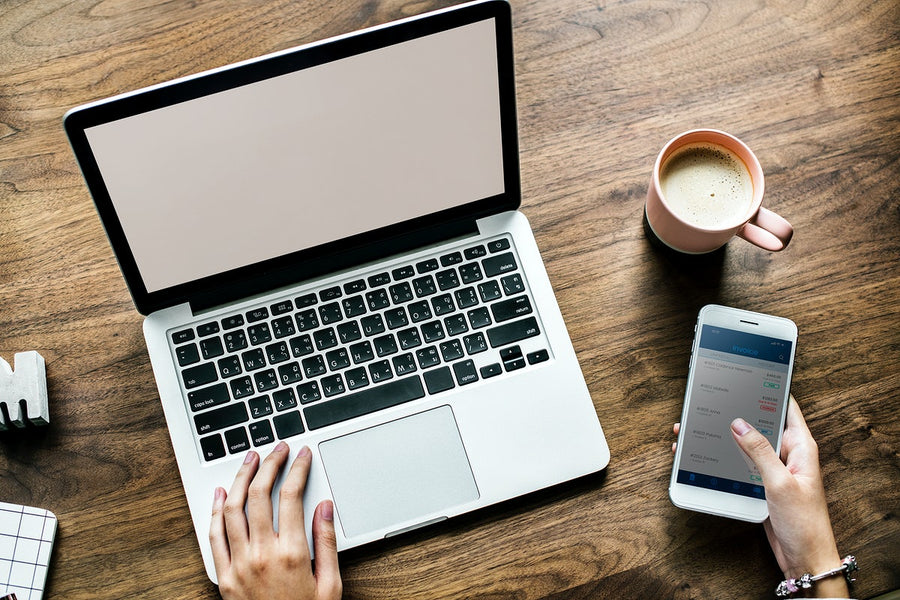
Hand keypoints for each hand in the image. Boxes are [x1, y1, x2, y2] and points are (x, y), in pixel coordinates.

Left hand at [210, 442, 341, 599]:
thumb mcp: (330, 585)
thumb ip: (326, 542)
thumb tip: (324, 506)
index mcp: (292, 554)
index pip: (291, 496)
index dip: (297, 469)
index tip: (302, 455)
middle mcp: (261, 555)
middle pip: (260, 495)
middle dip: (269, 465)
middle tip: (276, 449)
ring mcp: (238, 565)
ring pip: (233, 509)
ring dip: (241, 479)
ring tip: (250, 460)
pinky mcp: (223, 577)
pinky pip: (214, 536)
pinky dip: (216, 510)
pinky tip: (222, 493)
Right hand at [673, 397, 847, 597]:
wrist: (804, 558)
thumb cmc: (804, 523)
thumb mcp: (780, 483)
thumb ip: (760, 451)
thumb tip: (740, 423)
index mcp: (801, 446)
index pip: (786, 406)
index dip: (768, 388)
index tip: (747, 375)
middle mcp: (787, 454)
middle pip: (759, 423)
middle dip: (734, 413)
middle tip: (709, 403)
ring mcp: (773, 468)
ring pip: (745, 444)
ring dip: (724, 437)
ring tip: (696, 428)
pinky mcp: (761, 483)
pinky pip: (741, 463)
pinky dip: (723, 458)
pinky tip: (704, 454)